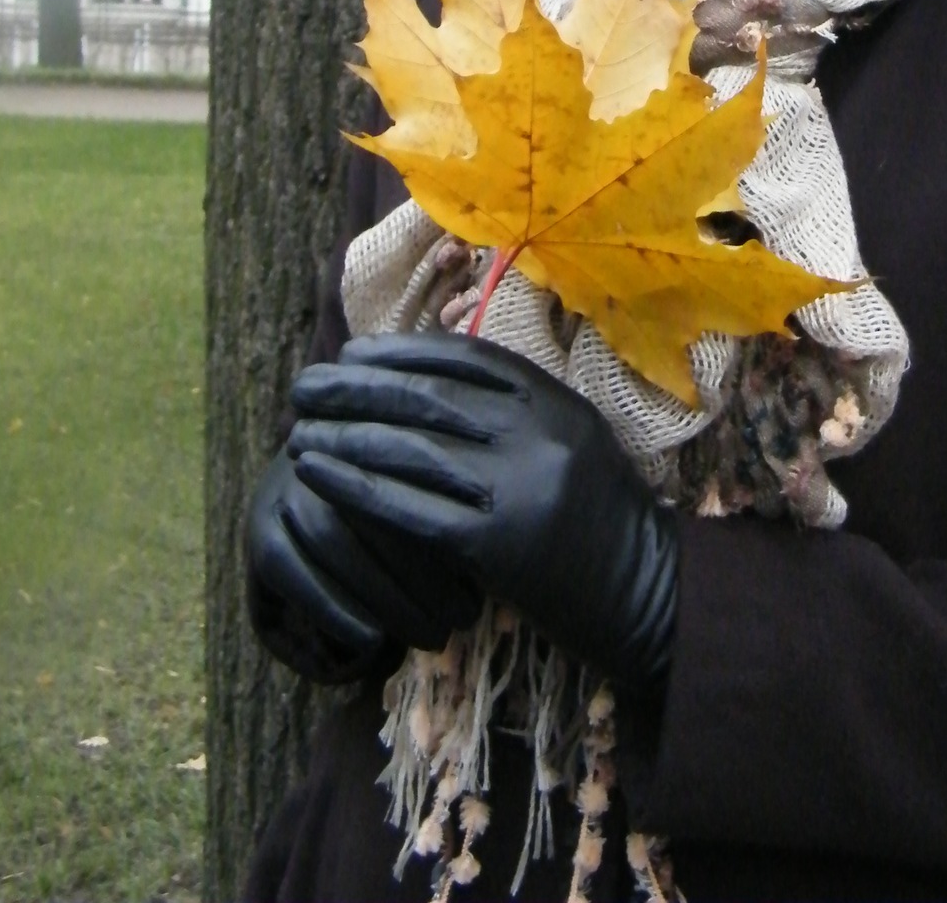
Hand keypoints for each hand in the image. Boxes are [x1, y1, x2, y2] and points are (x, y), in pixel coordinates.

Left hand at [287, 331, 677, 694]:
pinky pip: (412, 509)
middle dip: (358, 388)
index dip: (402, 351)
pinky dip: (356, 488)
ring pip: (414, 449)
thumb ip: (518, 413)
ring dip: (345, 435)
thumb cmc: (601, 520)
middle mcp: (540, 432)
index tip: (353, 352)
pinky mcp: (500, 544)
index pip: (466, 359)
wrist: (649, 594)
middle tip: (304, 385)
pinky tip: (317, 476)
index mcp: (557, 401)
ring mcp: (522, 485)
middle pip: (430, 398)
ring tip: (297, 430)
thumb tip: (430, 385)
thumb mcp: (572, 443)